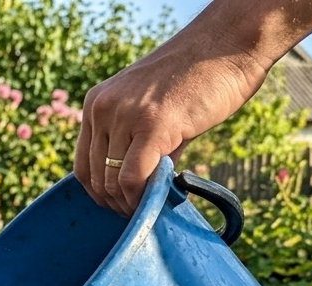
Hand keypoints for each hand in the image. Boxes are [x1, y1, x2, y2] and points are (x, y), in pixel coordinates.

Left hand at [74, 43, 268, 214]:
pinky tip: (158, 200)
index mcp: (97, 103)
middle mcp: (103, 108)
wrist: (228, 47)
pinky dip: (141, 198)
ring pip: (112, 181)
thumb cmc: (197, 80)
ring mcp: (125, 115)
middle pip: (96, 177)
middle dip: (116, 203)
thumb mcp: (152, 111)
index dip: (100, 193)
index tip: (121, 205)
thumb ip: (139, 146)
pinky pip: (133, 178)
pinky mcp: (152, 125)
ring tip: (151, 207)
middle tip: (139, 213)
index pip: (83, 164)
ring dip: (130, 204)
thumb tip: (137, 191)